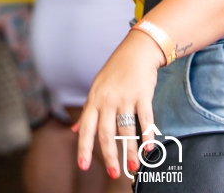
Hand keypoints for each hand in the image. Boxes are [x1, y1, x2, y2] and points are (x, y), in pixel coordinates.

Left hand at [75, 29, 162, 180]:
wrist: (137, 49)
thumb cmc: (117, 69)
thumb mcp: (97, 87)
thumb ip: (88, 111)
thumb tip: (74, 131)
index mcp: (95, 99)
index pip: (86, 128)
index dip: (84, 148)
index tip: (83, 166)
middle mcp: (108, 100)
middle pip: (106, 133)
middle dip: (109, 156)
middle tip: (114, 173)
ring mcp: (125, 97)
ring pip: (126, 130)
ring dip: (130, 151)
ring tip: (133, 166)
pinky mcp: (142, 94)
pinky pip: (145, 119)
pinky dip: (148, 135)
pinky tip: (148, 148)